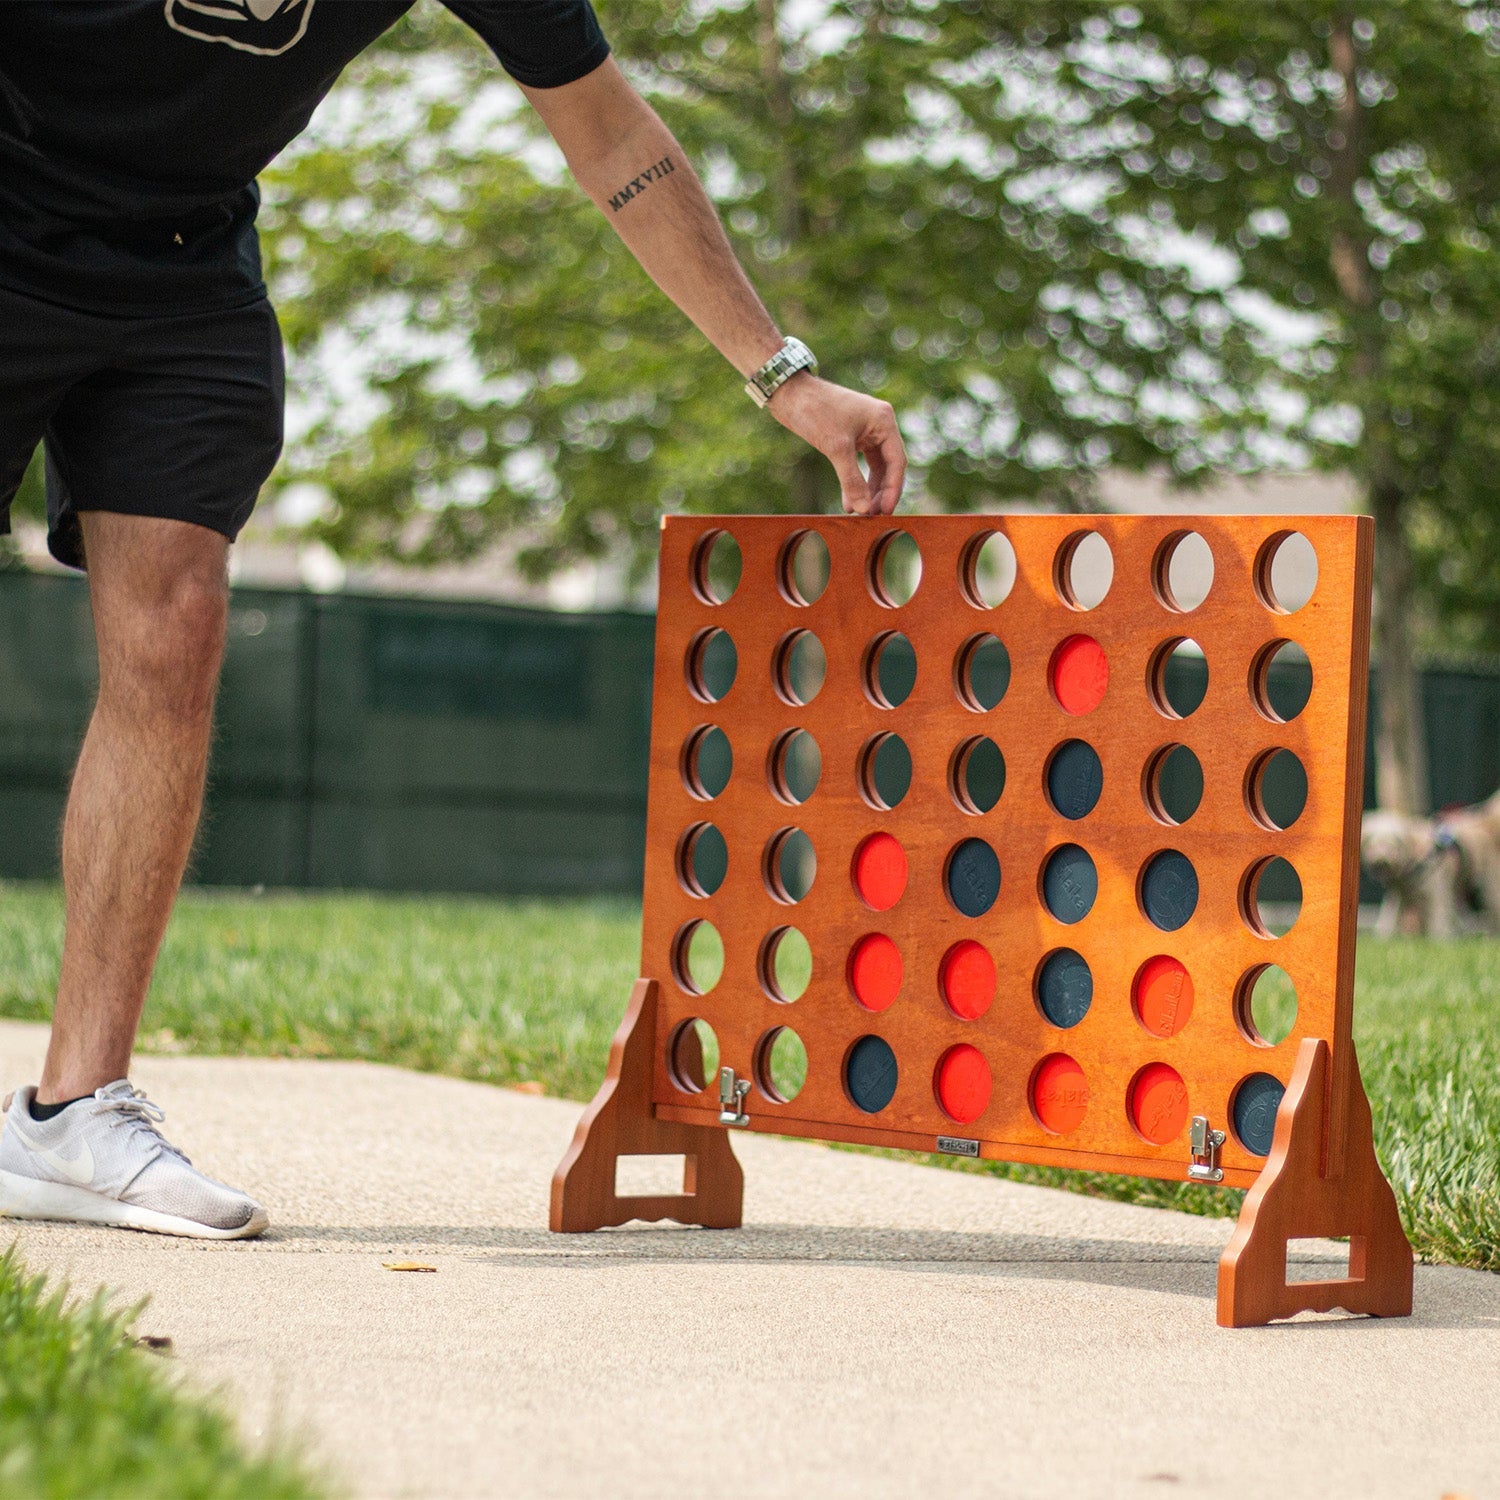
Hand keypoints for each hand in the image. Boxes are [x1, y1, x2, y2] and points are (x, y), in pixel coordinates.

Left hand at [767, 374, 906, 515]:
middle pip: (888, 466)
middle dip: (879, 492)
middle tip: (871, 516)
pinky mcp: (851, 436)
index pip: (897, 462)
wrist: (789, 393)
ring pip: (874, 467)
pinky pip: (859, 464)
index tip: (885, 512)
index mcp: (884, 421)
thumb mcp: (835, 448)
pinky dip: (854, 481)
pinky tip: (848, 500)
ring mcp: (865, 430)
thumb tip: (864, 510)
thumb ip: (851, 480)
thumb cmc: (815, 412)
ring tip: (859, 512)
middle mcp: (879, 425)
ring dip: (867, 490)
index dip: (892, 490)